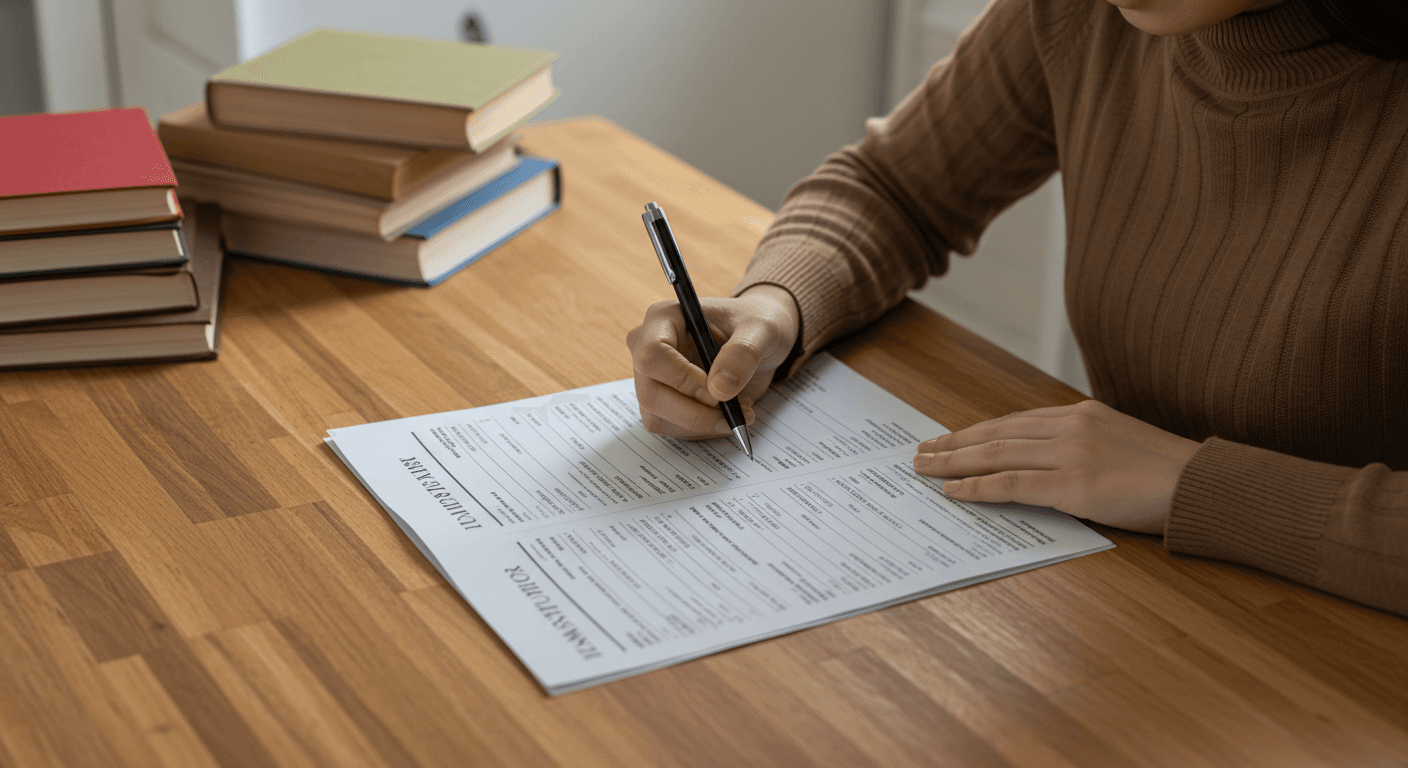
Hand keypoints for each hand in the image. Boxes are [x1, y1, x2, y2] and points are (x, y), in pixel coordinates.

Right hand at [626, 284, 799, 438]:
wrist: (758, 339)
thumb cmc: (755, 325)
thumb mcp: (762, 329)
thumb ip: (743, 353)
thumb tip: (720, 390)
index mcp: (663, 318)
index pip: (652, 356)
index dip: (683, 380)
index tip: (720, 393)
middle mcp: (647, 347)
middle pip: (651, 394)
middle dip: (695, 414)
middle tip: (735, 415)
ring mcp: (650, 378)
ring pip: (658, 418)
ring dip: (702, 425)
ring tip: (740, 411)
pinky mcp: (661, 402)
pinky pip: (672, 428)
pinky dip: (703, 430)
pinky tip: (728, 414)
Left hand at [912, 400, 1199, 533]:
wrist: (1204, 485)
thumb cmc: (1168, 474)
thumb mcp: (1122, 443)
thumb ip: (1084, 447)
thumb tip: (1048, 465)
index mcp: (1081, 414)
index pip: (1014, 421)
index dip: (976, 431)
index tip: (950, 438)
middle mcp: (1070, 427)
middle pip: (996, 433)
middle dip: (954, 443)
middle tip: (921, 451)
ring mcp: (1071, 454)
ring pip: (996, 455)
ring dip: (953, 462)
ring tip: (924, 469)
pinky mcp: (1074, 486)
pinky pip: (1012, 484)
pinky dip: (977, 487)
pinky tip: (953, 491)